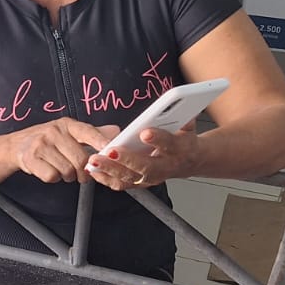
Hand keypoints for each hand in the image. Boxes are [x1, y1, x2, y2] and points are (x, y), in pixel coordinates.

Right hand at [10, 119, 115, 183]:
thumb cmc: (48, 140)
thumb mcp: (69, 132)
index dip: (100, 142)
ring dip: (68, 176)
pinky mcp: (31, 159)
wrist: (16, 146)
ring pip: (67, 170)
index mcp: (67, 124)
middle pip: (80, 159)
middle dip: (84, 172)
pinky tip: (50, 170)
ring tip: (63, 169)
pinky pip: (52, 176)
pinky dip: (54, 178)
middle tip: (82, 174)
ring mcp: (41, 145)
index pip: (87, 132)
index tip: (109, 151)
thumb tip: (116, 131)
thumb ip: (92, 134)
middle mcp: (54, 132)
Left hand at [85, 123, 201, 191]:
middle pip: (146, 167)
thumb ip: (182, 114)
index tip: (145, 132)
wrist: (190, 161)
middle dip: (127, 159)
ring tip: (94, 160)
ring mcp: (152, 178)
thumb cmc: (183, 140)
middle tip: (110, 151)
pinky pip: (122, 184)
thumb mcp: (188, 125)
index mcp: (180, 149)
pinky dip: (106, 177)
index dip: (158, 138)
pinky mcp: (141, 183)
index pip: (170, 144)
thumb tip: (175, 99)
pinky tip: (93, 169)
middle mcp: (166, 167)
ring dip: (111, 170)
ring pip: (131, 177)